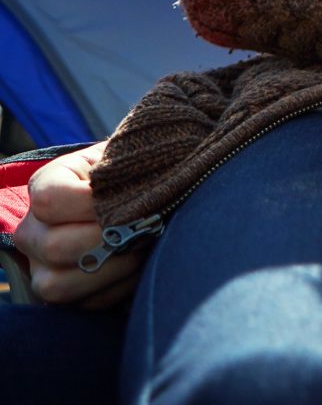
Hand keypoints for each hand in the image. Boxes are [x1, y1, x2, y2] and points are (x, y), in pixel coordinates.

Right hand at [11, 142, 143, 307]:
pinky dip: (119, 288)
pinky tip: (139, 266)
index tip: (130, 200)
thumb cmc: (135, 175)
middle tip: (144, 228)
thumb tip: (139, 198)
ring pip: (59, 285)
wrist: (144, 196)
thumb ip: (126, 173)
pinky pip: (85, 304)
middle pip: (54, 247)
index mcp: (45, 187)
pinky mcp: (64, 294)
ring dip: (112, 268)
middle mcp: (32, 231)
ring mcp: (41, 267)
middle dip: (108, 240)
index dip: (92, 204)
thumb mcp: (129, 161)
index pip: (50, 201)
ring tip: (142, 248)